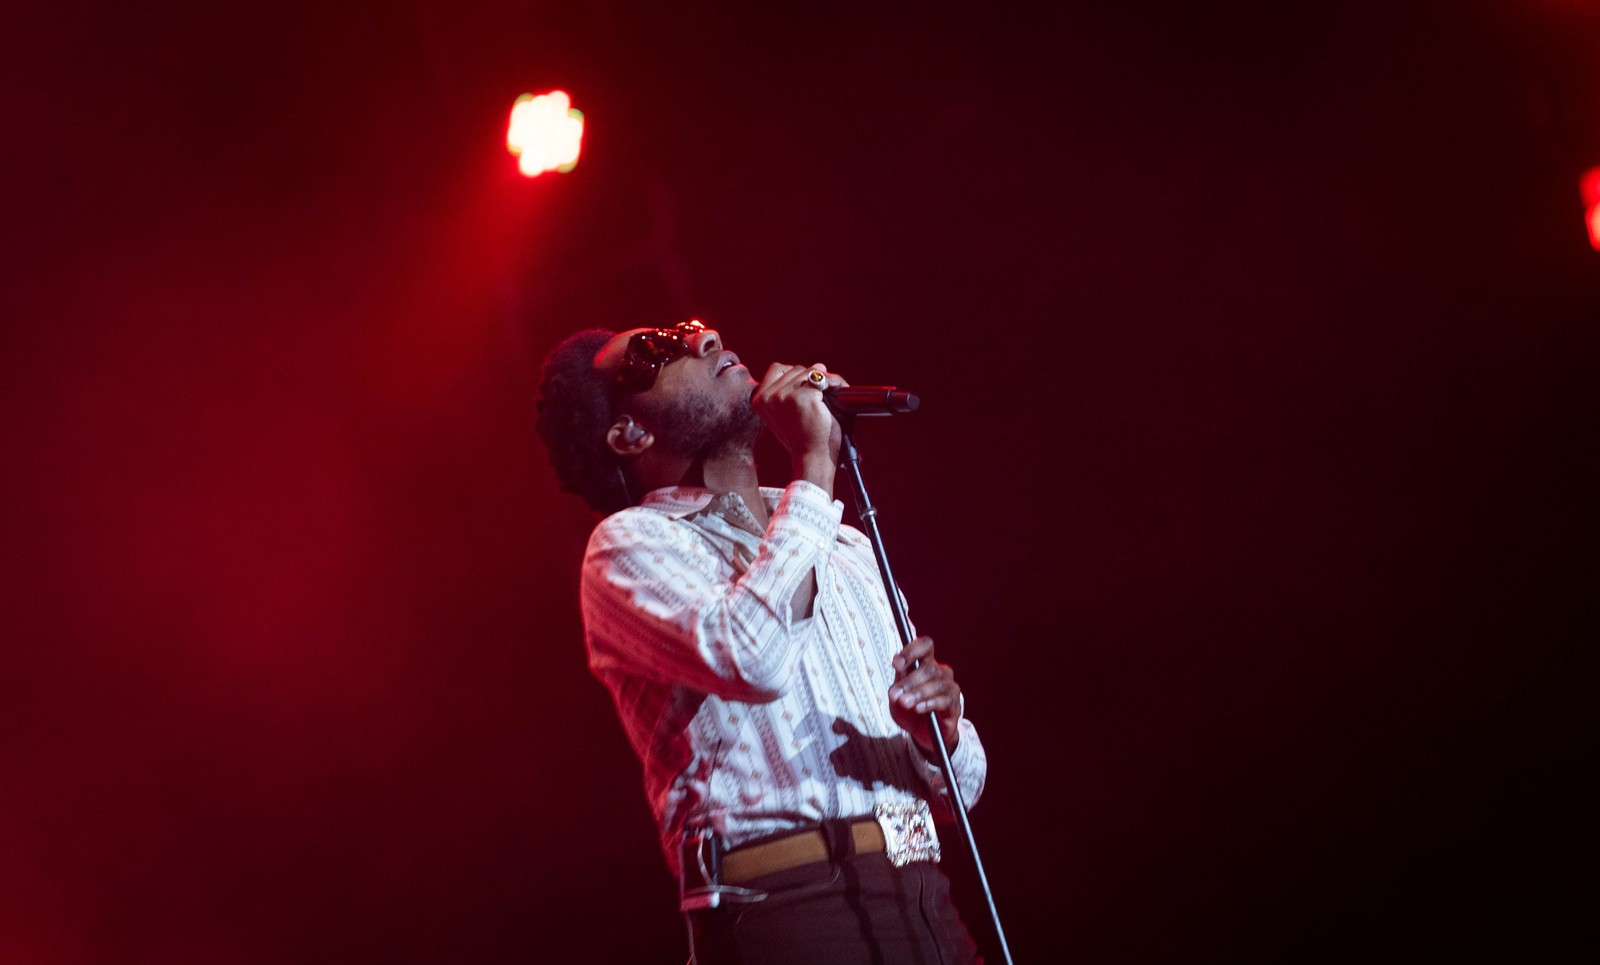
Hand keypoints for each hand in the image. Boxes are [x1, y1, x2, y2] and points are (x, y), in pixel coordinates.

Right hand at [750, 363, 848, 489]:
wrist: (812, 457)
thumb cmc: (803, 437)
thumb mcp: (787, 411)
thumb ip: (792, 387)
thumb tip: (818, 366)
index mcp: (759, 399)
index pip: (777, 369)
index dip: (794, 375)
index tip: (806, 389)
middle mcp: (768, 396)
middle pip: (795, 369)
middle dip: (812, 379)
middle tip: (821, 396)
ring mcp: (784, 396)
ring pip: (809, 372)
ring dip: (825, 381)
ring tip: (828, 398)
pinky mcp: (803, 398)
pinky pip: (823, 381)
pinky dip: (834, 386)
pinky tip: (836, 400)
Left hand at [888, 636, 961, 754]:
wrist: (921, 735)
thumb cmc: (909, 711)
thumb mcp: (897, 696)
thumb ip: (898, 681)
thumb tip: (898, 665)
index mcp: (925, 664)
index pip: (925, 646)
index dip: (912, 651)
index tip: (896, 664)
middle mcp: (941, 672)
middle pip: (929, 668)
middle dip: (910, 681)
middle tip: (895, 694)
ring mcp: (950, 688)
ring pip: (937, 684)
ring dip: (918, 693)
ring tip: (905, 703)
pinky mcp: (954, 706)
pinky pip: (945, 700)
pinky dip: (930, 703)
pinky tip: (919, 708)